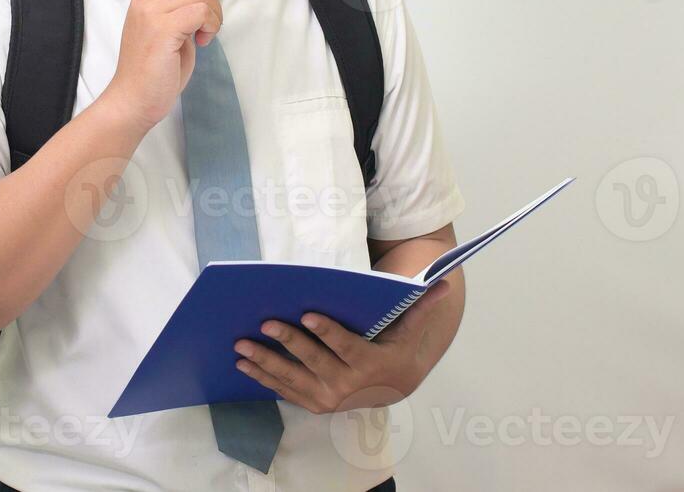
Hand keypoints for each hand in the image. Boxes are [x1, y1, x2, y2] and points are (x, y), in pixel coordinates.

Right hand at [101, 0, 221, 131]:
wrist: (133, 99)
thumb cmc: (153, 70)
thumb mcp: (168, 27)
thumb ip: (182, 5)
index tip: (205, 0)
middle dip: (213, 2)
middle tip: (205, 26)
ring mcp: (153, 12)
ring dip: (213, 16)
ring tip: (201, 35)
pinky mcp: (163, 29)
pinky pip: (201, 11)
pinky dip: (210, 26)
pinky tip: (200, 42)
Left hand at [232, 279, 454, 413]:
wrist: (392, 388)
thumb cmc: (396, 349)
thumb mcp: (410, 330)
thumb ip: (421, 306)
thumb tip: (443, 281)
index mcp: (368, 364)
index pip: (345, 346)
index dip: (326, 331)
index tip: (307, 315)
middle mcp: (346, 385)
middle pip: (313, 361)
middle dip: (288, 341)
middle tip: (264, 323)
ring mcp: (327, 397)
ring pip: (292, 378)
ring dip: (264, 362)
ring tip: (240, 346)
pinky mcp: (313, 403)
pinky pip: (284, 390)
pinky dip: (263, 377)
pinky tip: (243, 363)